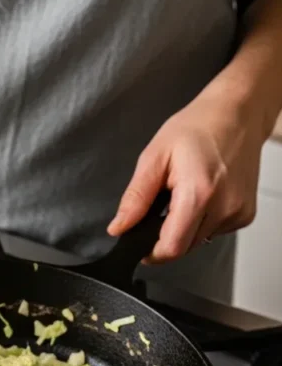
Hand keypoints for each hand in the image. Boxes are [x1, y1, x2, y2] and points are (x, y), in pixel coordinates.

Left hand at [108, 90, 265, 262]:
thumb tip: (119, 228)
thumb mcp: (155, 156)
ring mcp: (237, 212)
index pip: (171, 248)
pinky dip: (203, 221)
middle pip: (184, 248)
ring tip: (186, 194)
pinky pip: (215, 232)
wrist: (238, 112)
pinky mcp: (245, 214)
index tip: (141, 244)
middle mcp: (223, 207)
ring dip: (186, 228)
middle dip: (167, 235)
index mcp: (198, 193)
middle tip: (165, 204)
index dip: (151, 252)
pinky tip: (205, 195)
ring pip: (199, 241)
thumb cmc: (198, 127)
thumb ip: (135, 198)